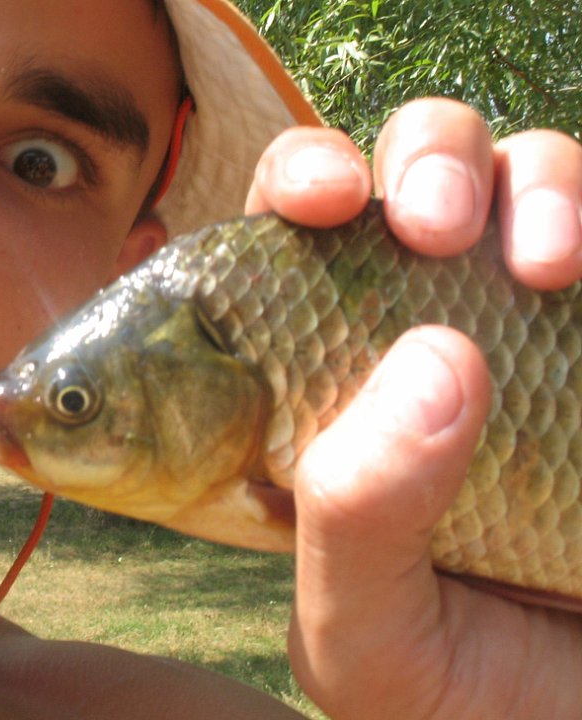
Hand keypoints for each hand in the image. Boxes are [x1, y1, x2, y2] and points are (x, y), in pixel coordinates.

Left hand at [246, 97, 581, 717]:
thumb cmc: (458, 696)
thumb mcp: (369, 638)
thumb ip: (355, 522)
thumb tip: (432, 364)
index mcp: (312, 386)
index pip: (275, 247)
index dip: (290, 188)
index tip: (317, 200)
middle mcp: (412, 332)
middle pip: (395, 176)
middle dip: (412, 160)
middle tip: (429, 227)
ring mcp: (523, 324)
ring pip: (515, 170)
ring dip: (526, 179)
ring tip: (541, 266)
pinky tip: (578, 275)